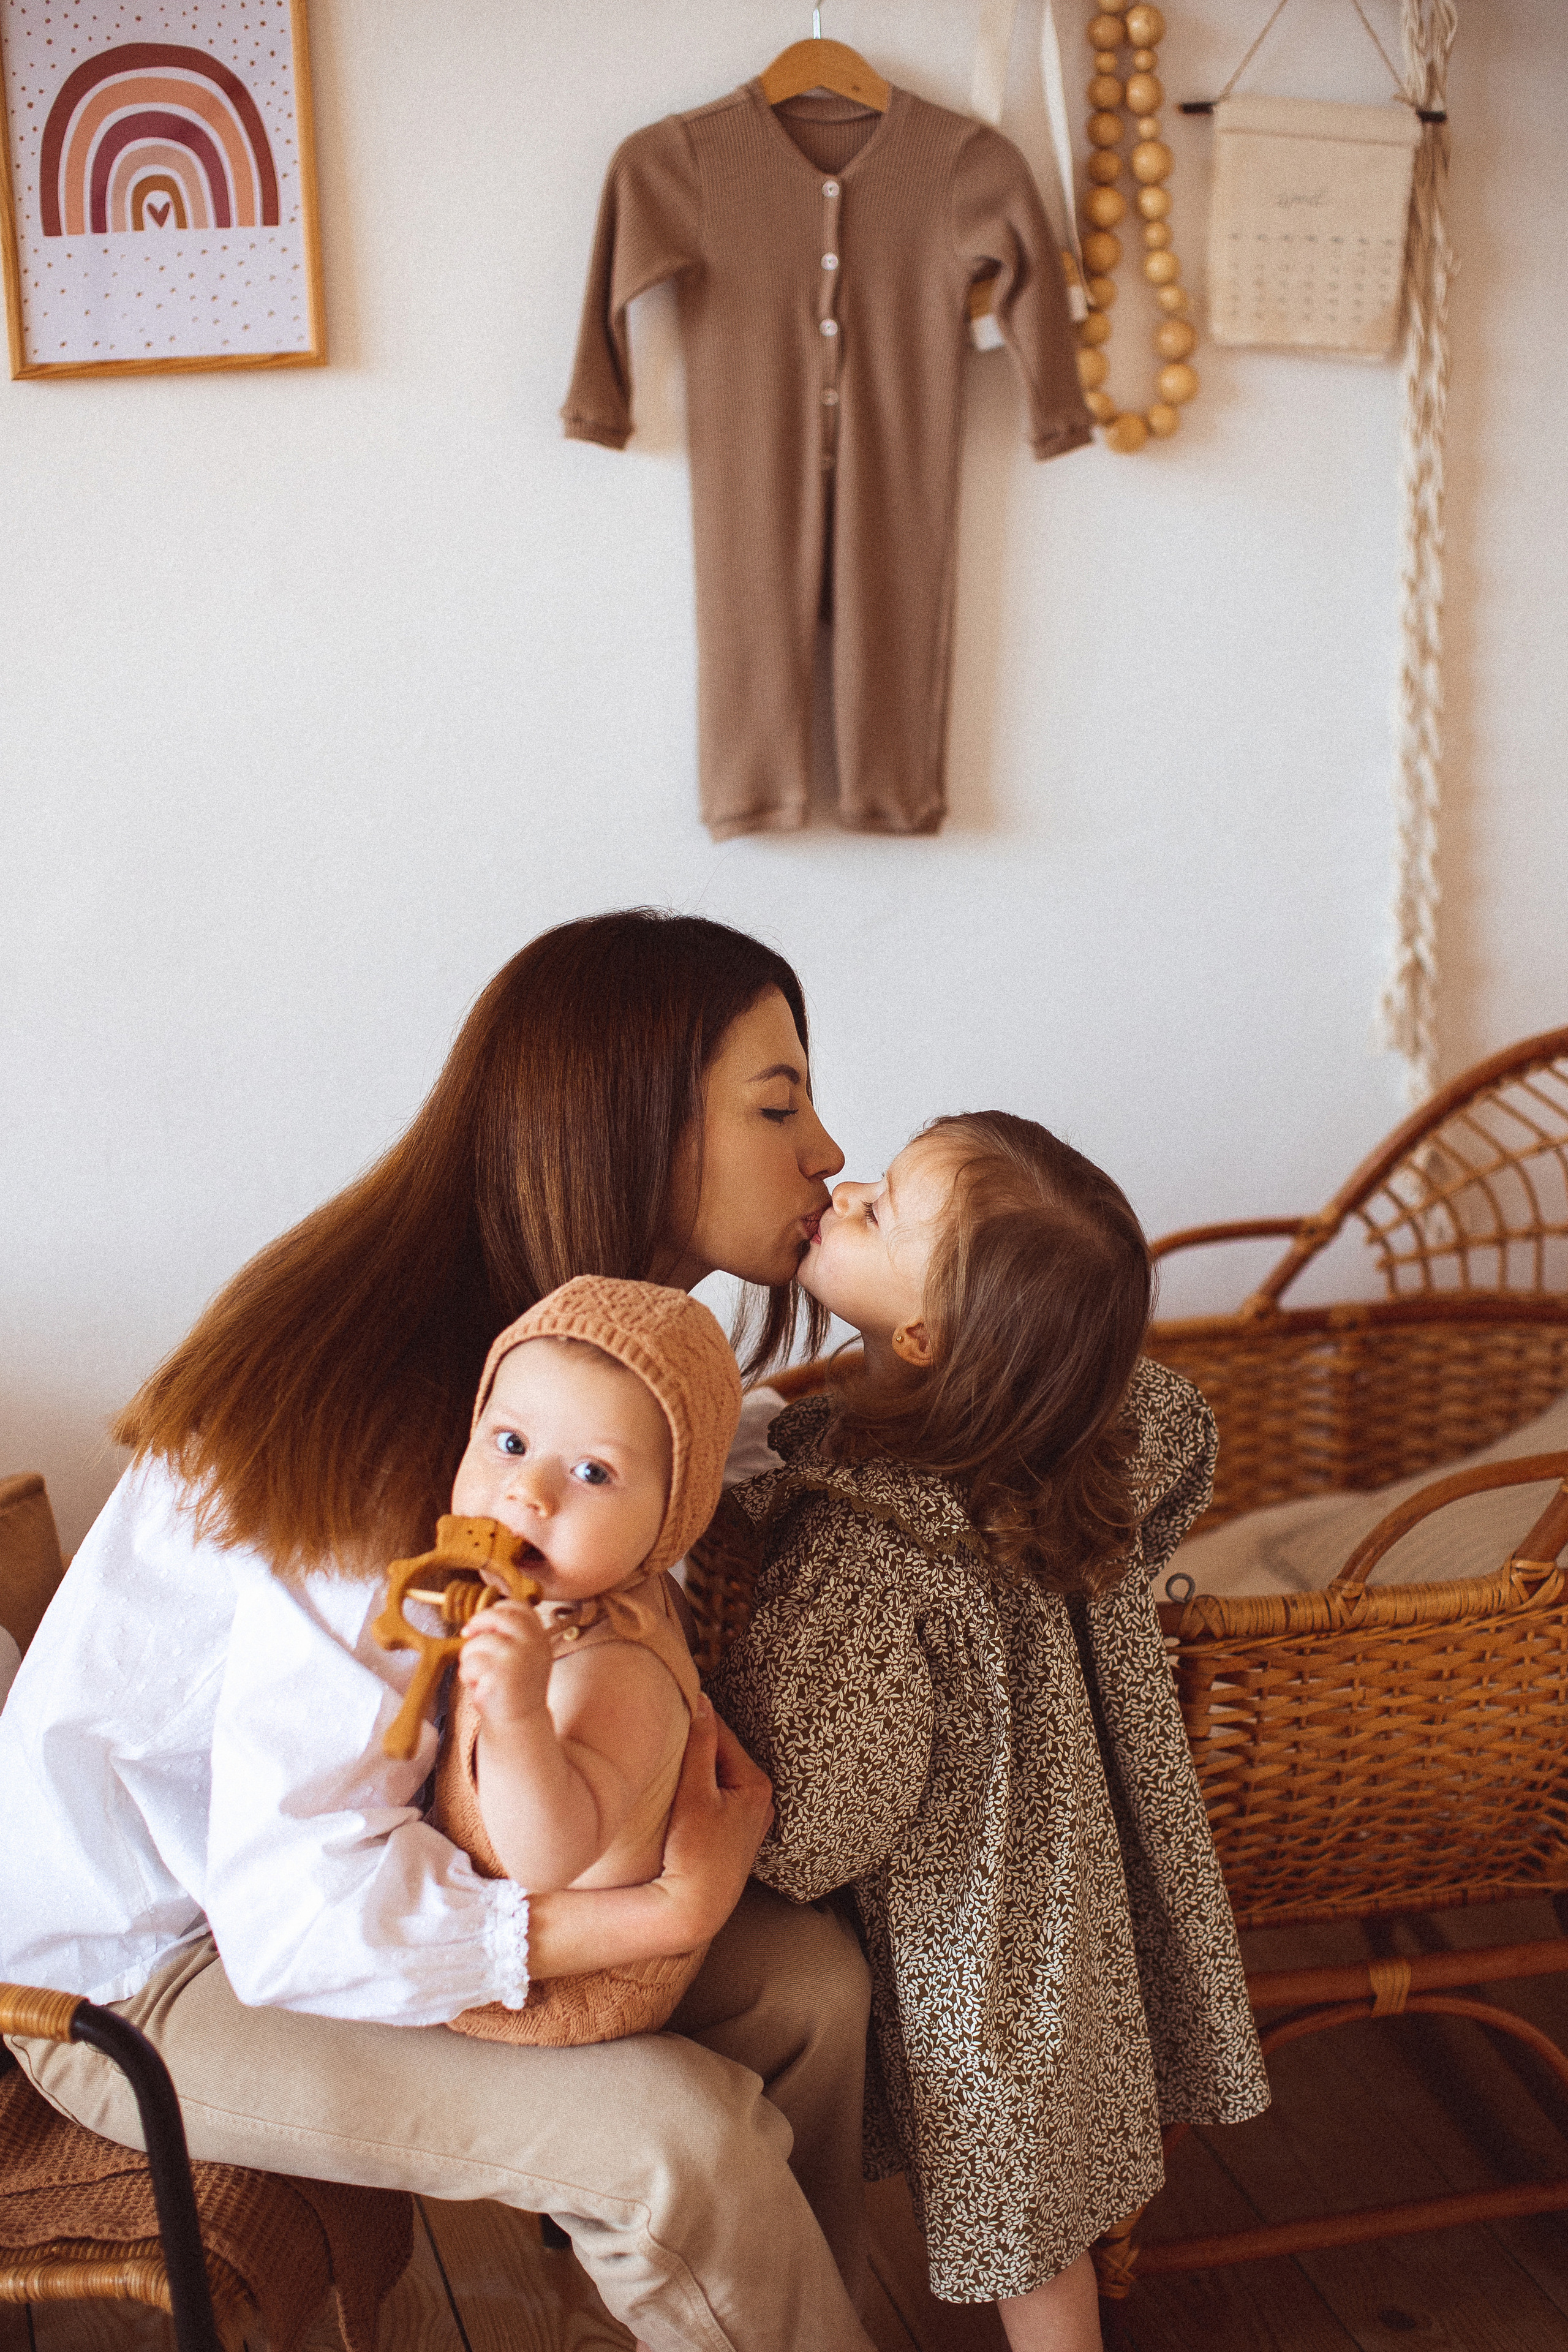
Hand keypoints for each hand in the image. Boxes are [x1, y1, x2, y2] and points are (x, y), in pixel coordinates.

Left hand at [457, 1599, 550, 1728]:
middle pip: (496, 1616)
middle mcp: (532, 1644)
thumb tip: (474, 1624)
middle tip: (468, 1636)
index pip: (519, 1607)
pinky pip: (469, 1665)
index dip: (496, 1610)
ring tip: (481, 1675)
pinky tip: (480, 1687)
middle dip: (476, 1624)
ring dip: (469, 1659)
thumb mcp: (521, 1656)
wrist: (520, 1722)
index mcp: (539, 1637)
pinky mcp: (500, 1675)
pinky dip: (467, 1677)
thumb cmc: (513, 1687)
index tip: (484, 1624)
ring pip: (476, 1643)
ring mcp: (517, 1658)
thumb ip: (508, 1636)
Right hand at [656, 1698, 774, 1943]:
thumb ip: (699, 1745)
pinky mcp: (734, 1836)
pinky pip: (715, 1798)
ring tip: (668, 1764)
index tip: (667, 1706)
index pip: (720, 1733)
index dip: (692, 1720)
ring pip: (717, 1777)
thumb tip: (701, 1701)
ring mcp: (749, 1820)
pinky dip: (700, 1791)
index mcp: (756, 1784)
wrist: (693, 1910)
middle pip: (720, 1755)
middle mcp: (760, 1800)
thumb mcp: (694, 1794)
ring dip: (696, 1769)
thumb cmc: (695, 1854)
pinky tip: (679, 1796)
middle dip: (694, 1745)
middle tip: (663, 1733)